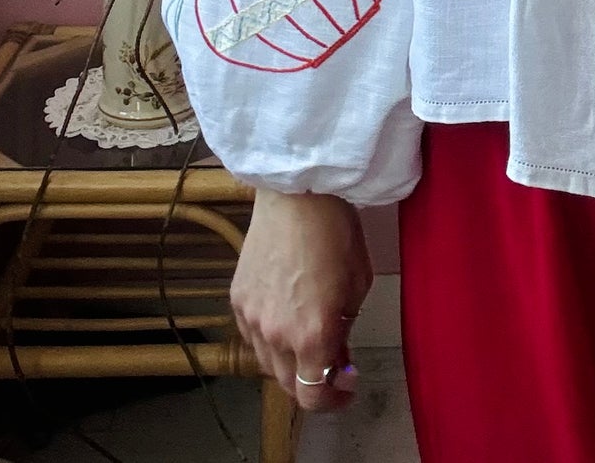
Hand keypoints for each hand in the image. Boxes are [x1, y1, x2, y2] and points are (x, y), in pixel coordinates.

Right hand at [230, 189, 371, 413]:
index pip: (312, 397)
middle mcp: (276, 335)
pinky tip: (286, 314)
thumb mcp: (357, 286)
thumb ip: (344, 331)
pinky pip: (252, 335)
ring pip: (268, 363)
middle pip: (288, 386)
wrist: (297, 194)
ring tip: (308, 336)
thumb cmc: (336, 233)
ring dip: (290, 362)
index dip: (332, 401)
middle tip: (332, 362)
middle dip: (313, 382)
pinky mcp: (237, 300)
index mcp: (311, 335)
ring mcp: (251, 318)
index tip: (346, 387)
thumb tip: (337, 358)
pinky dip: (270, 337)